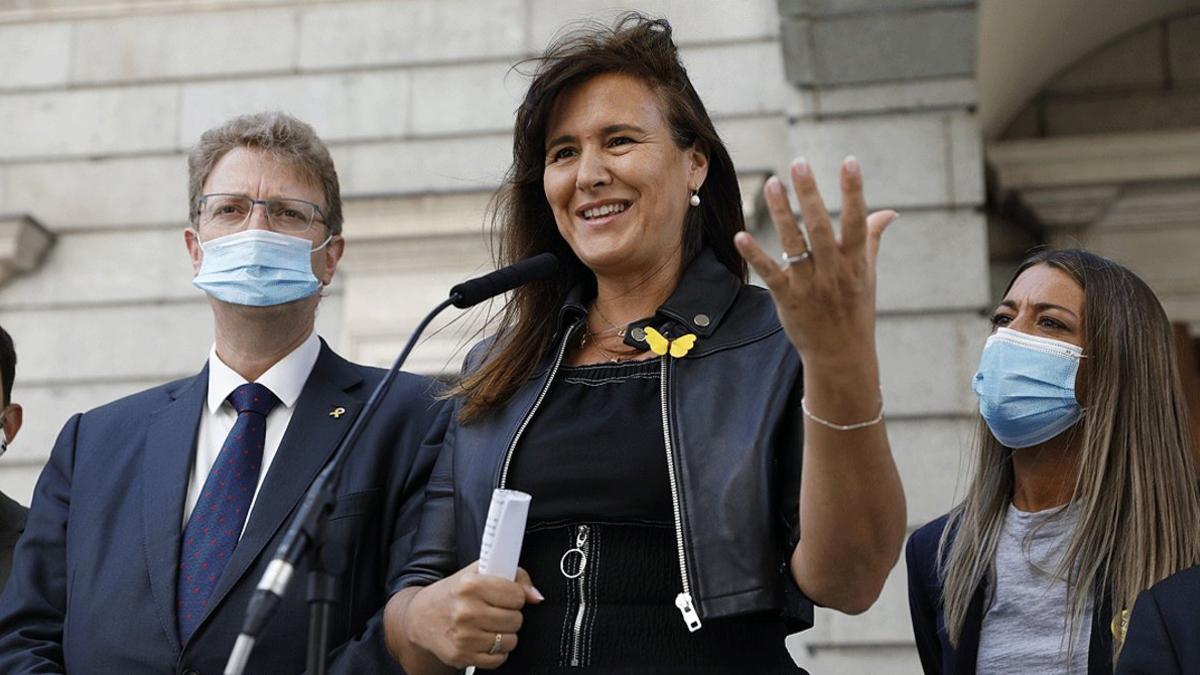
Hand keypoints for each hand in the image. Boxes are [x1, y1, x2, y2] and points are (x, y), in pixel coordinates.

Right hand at [406, 561, 542, 669]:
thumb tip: (535, 596)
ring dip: (505, 634)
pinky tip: (484, 639)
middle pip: (516, 619)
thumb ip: (513, 576)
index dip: (515, 595)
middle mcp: (465, 611)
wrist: (421, 618)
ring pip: (510, 640)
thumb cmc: (452, 594)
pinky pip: (498, 659)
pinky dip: (496, 651)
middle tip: (495, 611)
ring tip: (489, 625)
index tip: (506, 595)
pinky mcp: (462, 656)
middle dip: (510, 615)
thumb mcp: (478, 573)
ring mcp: (463, 636)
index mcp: (469, 585)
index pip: (516, 595)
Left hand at [734, 156, 896, 367]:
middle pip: (821, 226)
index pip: (857, 220)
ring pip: (794, 242)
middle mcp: (834, 269)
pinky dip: (756, 255)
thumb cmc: (856, 308)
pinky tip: (741, 236)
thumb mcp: (868, 273)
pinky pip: (770, 272)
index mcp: (856, 261)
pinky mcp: (788, 297)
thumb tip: (889, 212)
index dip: (854, 191)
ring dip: (781, 213)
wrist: (841, 353)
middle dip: (810, 194)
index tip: (850, 161)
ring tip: (772, 184)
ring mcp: (810, 284)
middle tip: (799, 163)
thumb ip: (873, 238)